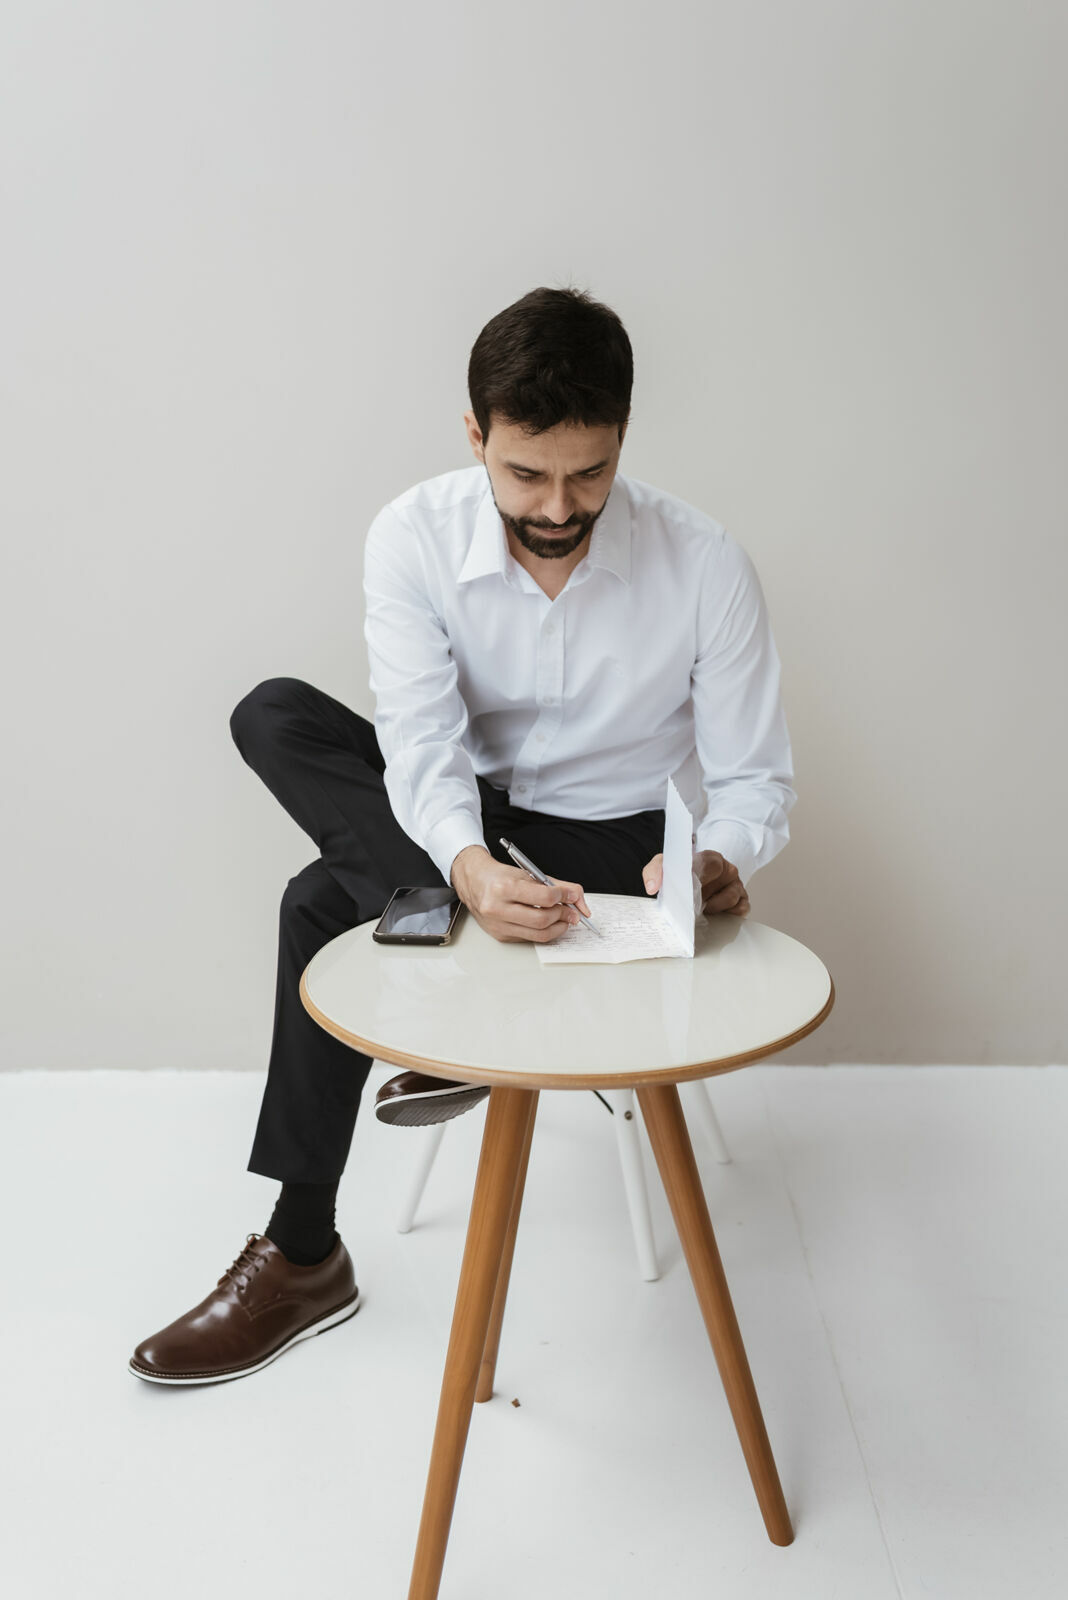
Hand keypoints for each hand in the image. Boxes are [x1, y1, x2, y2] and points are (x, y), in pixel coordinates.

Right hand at [451, 846, 591, 943]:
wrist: (474, 883)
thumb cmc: (501, 877)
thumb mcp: (528, 874)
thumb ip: (557, 884)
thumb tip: (578, 898)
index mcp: (504, 887)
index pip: (543, 897)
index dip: (563, 897)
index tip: (571, 896)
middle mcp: (497, 908)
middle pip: (542, 920)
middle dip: (562, 915)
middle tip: (572, 912)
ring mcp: (498, 925)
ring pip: (538, 934)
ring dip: (557, 927)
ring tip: (563, 919)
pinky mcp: (500, 936)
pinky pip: (529, 938)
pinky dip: (543, 931)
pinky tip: (548, 923)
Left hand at [641, 849, 749, 917]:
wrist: (697, 883)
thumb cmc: (683, 875)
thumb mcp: (665, 866)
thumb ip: (654, 871)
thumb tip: (652, 887)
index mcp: (710, 858)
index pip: (708, 862)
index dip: (698, 875)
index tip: (686, 887)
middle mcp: (727, 870)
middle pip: (723, 879)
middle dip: (704, 895)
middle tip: (690, 905)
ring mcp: (736, 886)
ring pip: (731, 897)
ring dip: (713, 907)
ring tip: (700, 911)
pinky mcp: (742, 901)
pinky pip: (740, 910)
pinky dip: (726, 916)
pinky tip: (713, 917)